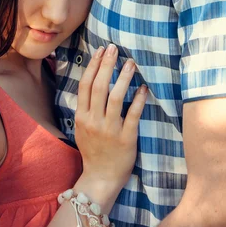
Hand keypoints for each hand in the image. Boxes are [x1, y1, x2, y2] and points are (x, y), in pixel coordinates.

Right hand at [75, 44, 146, 200]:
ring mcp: (109, 130)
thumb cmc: (93, 150)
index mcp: (82, 116)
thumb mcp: (81, 128)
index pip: (85, 85)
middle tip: (114, 48)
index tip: (100, 50)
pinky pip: (133, 115)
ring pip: (115, 98)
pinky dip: (139, 100)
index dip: (93, 65)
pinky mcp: (126, 138)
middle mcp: (94, 121)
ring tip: (130, 62)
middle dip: (107, 64)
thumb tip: (92, 81)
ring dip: (123, 78)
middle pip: (99, 87)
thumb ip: (85, 107)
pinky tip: (144, 88)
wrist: (101, 178)